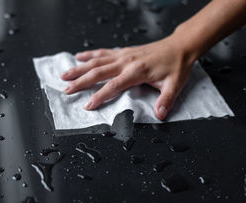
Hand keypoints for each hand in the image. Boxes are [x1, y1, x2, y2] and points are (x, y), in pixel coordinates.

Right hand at [60, 35, 196, 119]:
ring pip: (96, 61)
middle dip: (81, 82)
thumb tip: (160, 114)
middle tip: (67, 90)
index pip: (113, 85)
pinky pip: (102, 52)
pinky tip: (78, 56)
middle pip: (98, 72)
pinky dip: (89, 54)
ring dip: (79, 68)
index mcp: (137, 71)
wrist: (180, 46)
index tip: (88, 105)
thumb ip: (166, 100)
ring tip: (65, 75)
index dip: (100, 96)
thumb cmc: (176, 65)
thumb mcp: (175, 84)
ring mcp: (123, 55)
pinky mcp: (123, 52)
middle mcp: (126, 61)